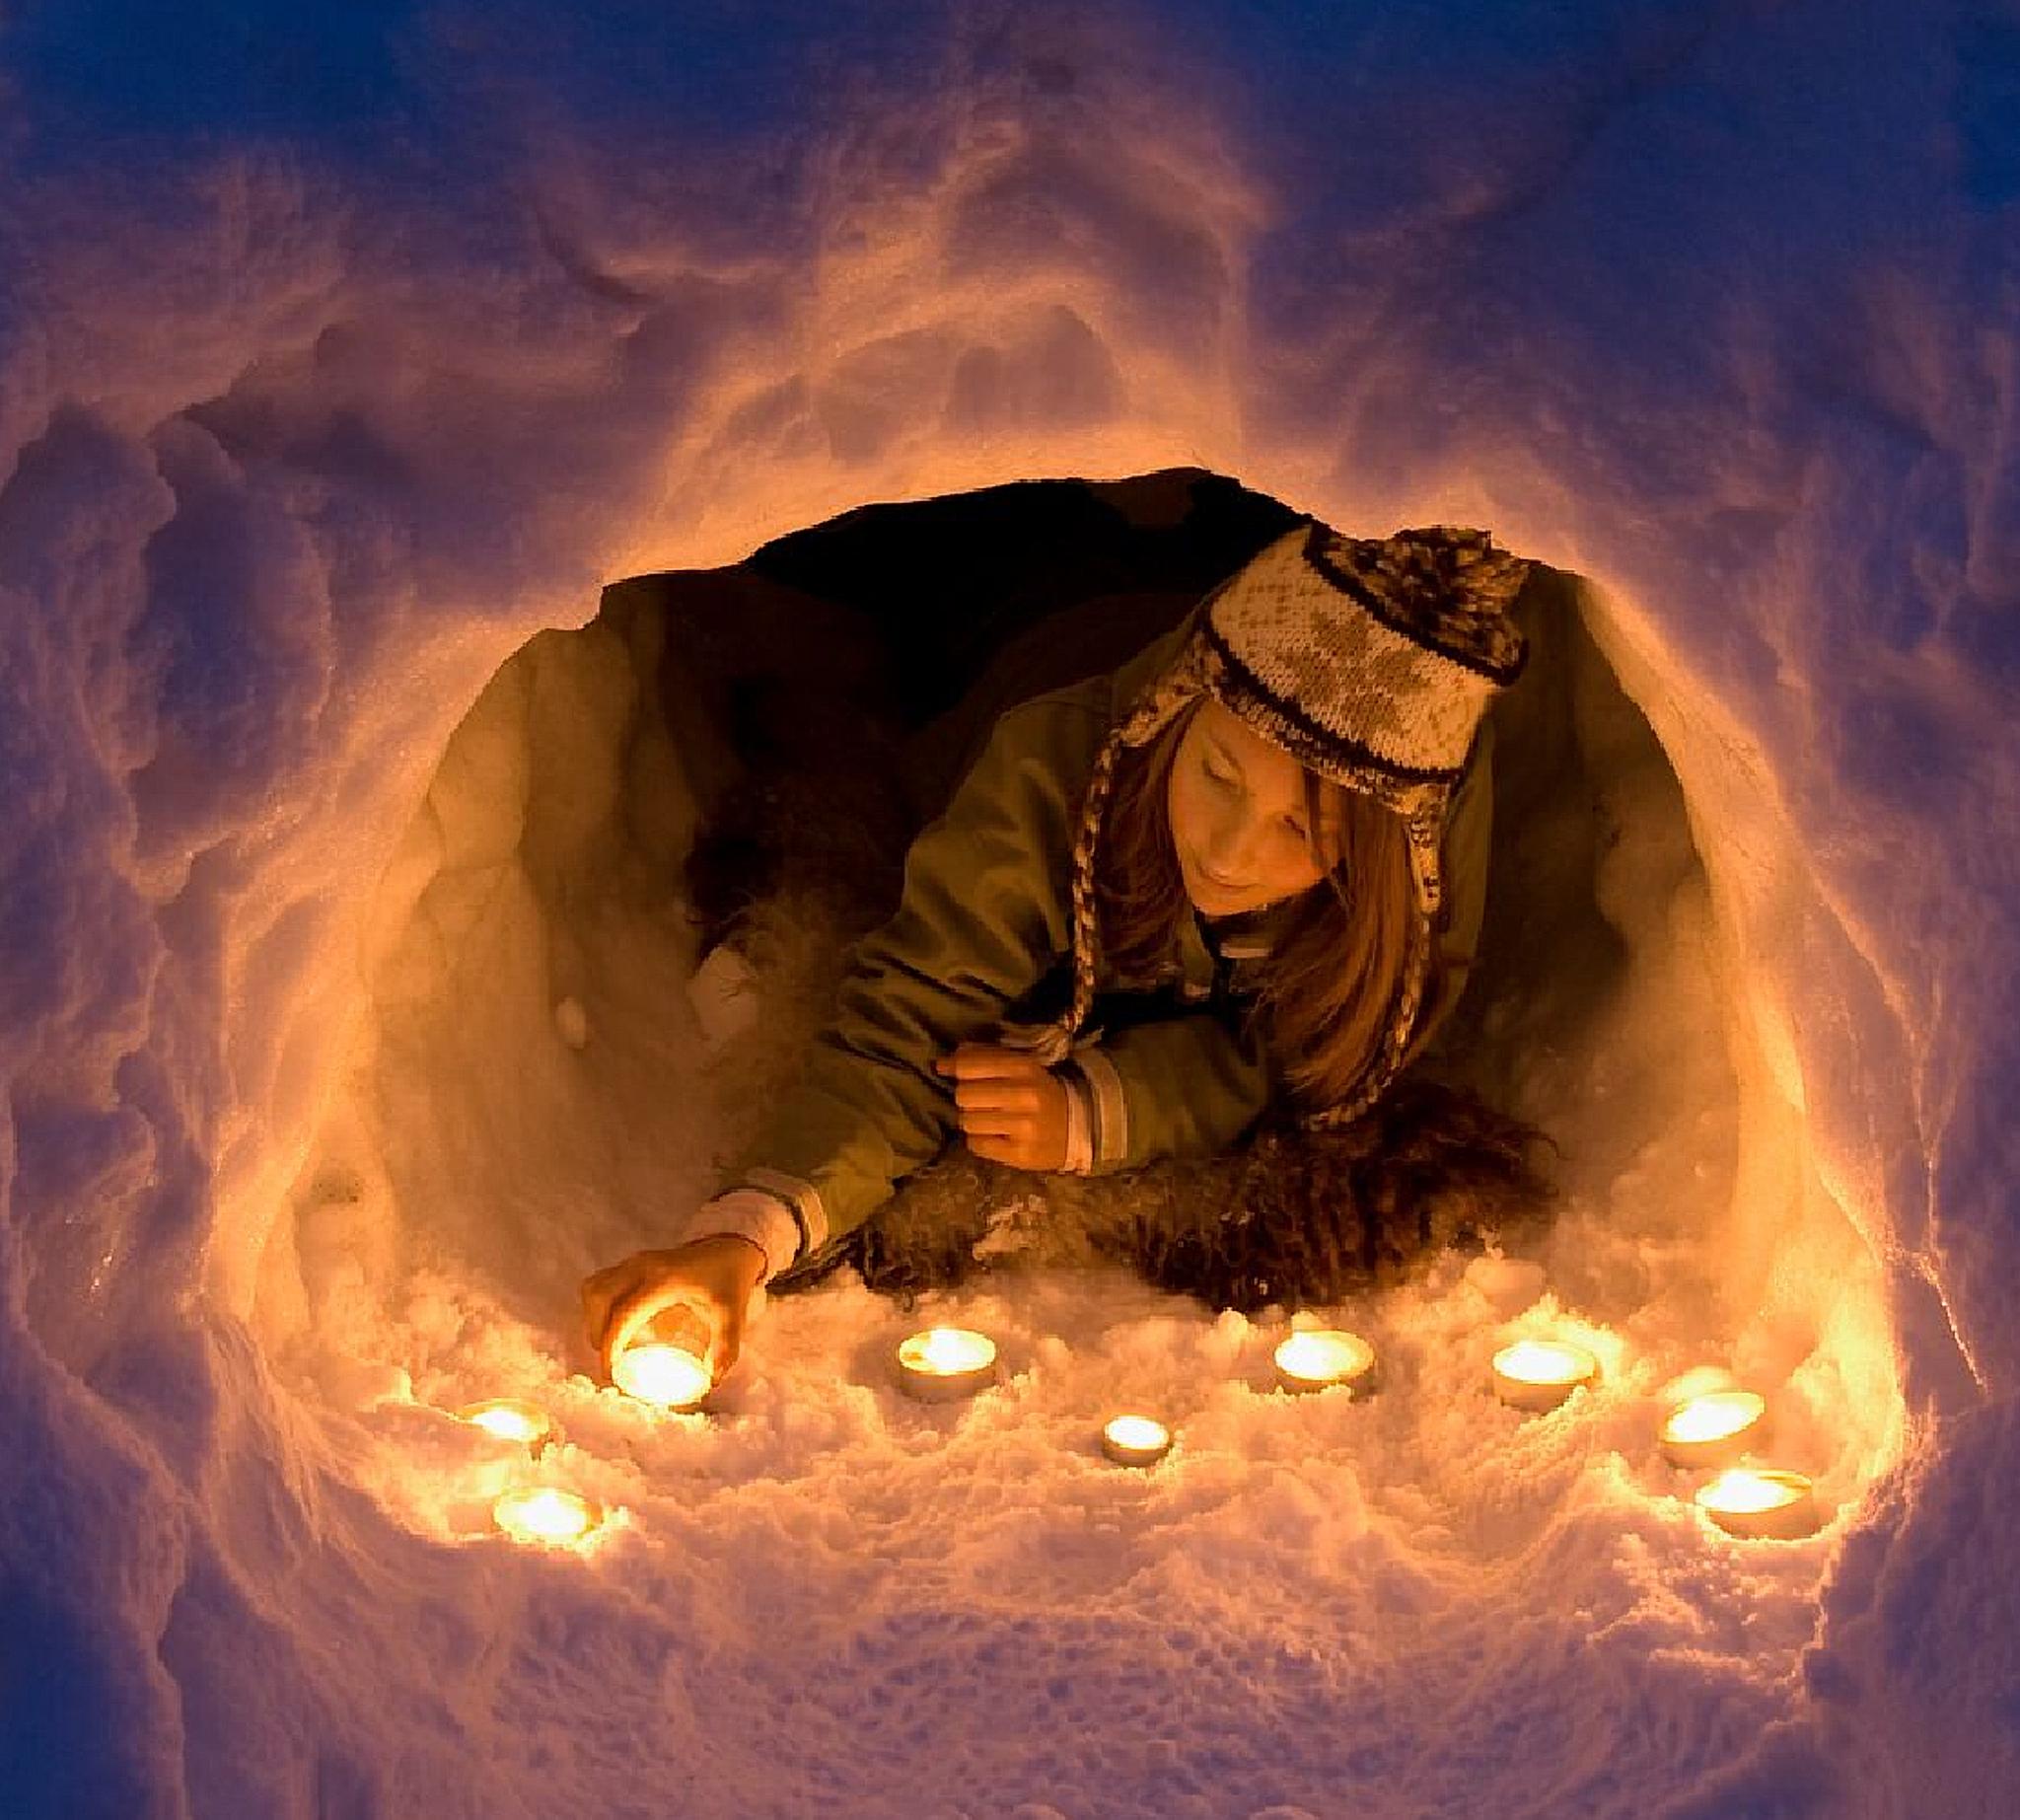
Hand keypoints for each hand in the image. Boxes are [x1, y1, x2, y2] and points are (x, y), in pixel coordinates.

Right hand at [578, 1234, 767, 1385]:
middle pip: (598, 1297)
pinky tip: (615, 1324)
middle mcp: (642, 1266)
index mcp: (663, 1279)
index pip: (624, 1313)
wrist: (731, 1246)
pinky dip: (599, 1306)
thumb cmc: (730, 1279)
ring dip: (594, 1317)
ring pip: (594, 1287)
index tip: (610, 1372)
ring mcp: (635, 1261)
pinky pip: (601, 1283)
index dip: (611, 1344)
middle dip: (596, 1332)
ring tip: (608, 1343)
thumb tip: (714, 1380)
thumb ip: (725, 1346)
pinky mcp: (632, 1263)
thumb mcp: (732, 1312)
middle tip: (609, 1359)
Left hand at [933, 1041, 1070, 1171]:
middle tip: (979, 1099)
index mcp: (1023, 1067)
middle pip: (964, 1094)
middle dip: (966, 1097)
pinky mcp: (1020, 1154)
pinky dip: (979, 1140)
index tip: (946, 1069)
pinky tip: (994, 1136)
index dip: (953, 1066)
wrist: (1076, 1126)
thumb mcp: (1019, 1066)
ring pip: (968, 1121)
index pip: (969, 1064)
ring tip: (989, 1119)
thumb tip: (942, 1063)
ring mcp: (1023, 1127)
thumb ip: (983, 1057)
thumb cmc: (1038, 1092)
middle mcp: (1024, 1095)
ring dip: (972, 1120)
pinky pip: (976, 1145)